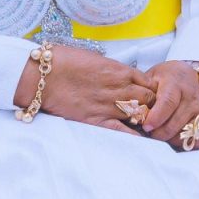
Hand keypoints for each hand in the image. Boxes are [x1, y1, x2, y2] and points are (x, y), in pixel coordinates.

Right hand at [13, 45, 156, 134]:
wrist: (45, 75)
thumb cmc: (66, 61)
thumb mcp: (95, 59)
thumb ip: (110, 68)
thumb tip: (118, 74)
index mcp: (119, 70)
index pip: (148, 82)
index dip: (152, 90)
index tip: (152, 96)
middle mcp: (119, 87)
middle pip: (149, 99)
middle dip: (153, 106)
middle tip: (153, 113)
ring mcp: (109, 105)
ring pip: (140, 114)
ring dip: (145, 119)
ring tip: (148, 126)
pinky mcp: (97, 120)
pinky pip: (122, 131)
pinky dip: (133, 136)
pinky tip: (142, 140)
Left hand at [142, 61, 198, 150]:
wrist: (186, 75)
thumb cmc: (164, 79)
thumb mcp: (151, 78)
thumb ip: (143, 93)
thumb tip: (130, 111)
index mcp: (176, 82)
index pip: (168, 102)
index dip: (156, 117)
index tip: (146, 127)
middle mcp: (192, 95)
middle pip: (174, 123)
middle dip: (158, 133)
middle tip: (149, 132)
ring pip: (185, 134)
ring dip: (169, 139)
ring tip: (160, 132)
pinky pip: (197, 141)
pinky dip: (184, 142)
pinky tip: (174, 135)